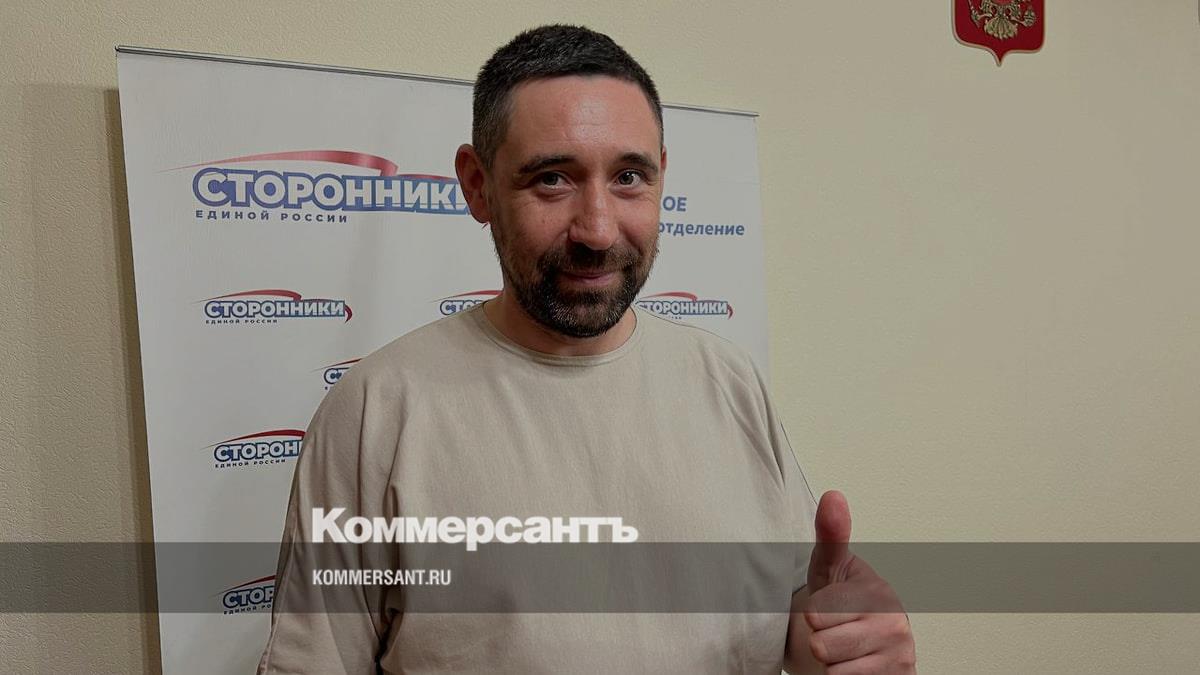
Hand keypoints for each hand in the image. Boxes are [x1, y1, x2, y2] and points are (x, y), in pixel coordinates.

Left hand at [803, 490, 915, 672]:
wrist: (863, 644)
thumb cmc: (841, 604)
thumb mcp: (829, 568)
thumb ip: (830, 535)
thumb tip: (833, 496)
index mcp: (878, 594)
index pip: (816, 614)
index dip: (812, 615)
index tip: (827, 609)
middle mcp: (894, 627)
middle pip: (822, 645)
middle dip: (821, 641)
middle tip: (834, 631)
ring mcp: (897, 659)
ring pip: (833, 671)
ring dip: (831, 665)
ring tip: (843, 649)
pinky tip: (855, 667)